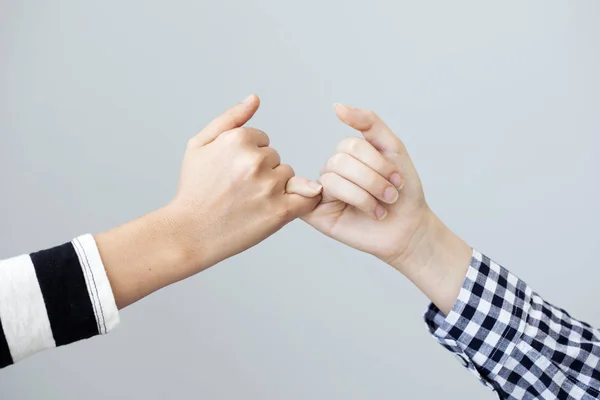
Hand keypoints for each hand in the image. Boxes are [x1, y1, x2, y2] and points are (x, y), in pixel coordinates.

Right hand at [166, 94, 321, 277]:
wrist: (189, 233)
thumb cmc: (193, 190)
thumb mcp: (200, 145)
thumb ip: (230, 118)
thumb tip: (255, 98)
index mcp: (237, 139)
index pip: (262, 140)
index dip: (247, 156)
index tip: (232, 172)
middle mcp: (255, 160)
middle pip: (276, 158)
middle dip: (261, 171)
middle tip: (238, 190)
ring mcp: (269, 186)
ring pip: (288, 176)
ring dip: (276, 187)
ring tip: (249, 203)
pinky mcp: (281, 211)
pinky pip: (308, 198)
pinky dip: (304, 200)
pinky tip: (288, 206)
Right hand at [303, 104, 470, 312]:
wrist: (409, 229)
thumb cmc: (403, 192)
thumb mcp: (392, 148)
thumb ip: (368, 123)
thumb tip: (337, 106)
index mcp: (347, 154)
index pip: (350, 145)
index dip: (377, 162)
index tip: (398, 179)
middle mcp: (332, 170)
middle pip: (341, 161)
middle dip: (372, 180)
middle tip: (391, 196)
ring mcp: (322, 191)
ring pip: (333, 179)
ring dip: (365, 195)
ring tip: (380, 209)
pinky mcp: (315, 213)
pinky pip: (317, 197)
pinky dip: (343, 200)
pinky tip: (356, 210)